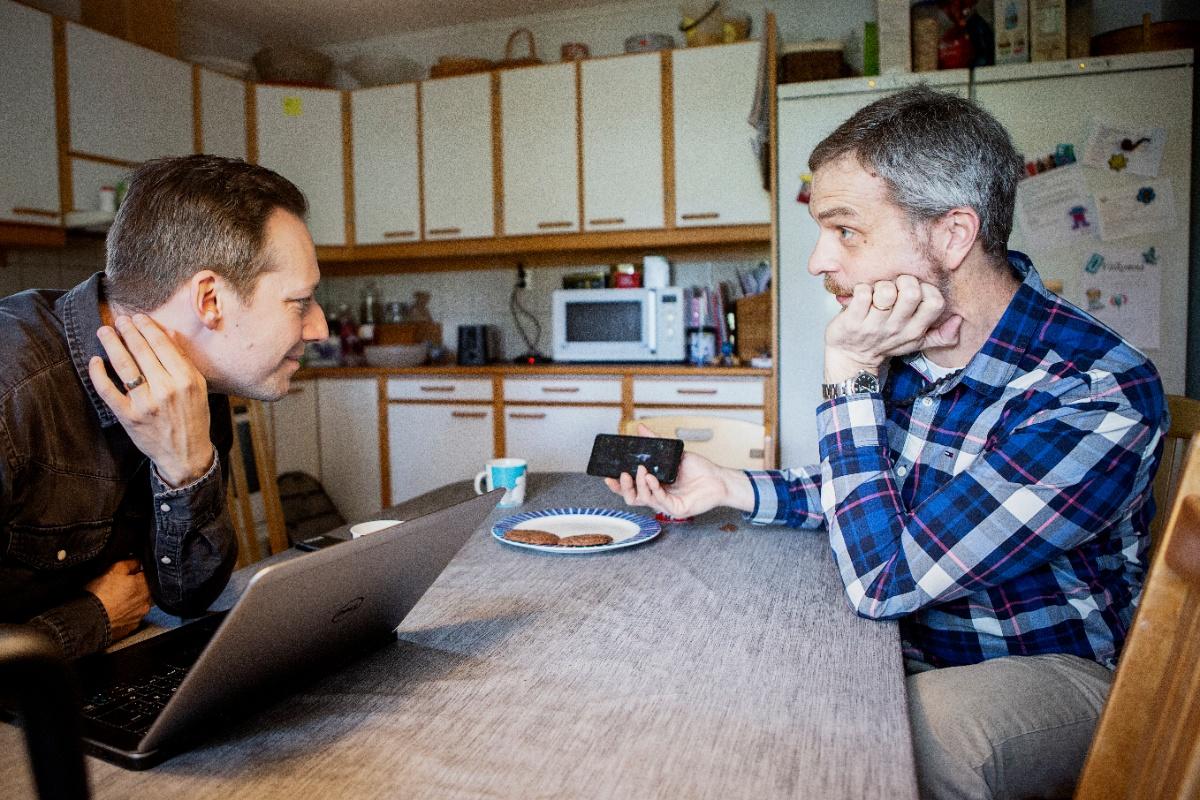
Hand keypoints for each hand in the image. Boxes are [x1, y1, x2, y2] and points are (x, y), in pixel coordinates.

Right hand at [85, 559, 150, 641]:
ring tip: (113, 600)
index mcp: (145, 586)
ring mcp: (139, 617)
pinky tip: (113, 611)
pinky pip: (130, 617)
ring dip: (130, 601)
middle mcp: (146, 603)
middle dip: (134, 586)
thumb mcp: (114, 570)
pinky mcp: (130, 627)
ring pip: (138, 604)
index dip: (136, 571)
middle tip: (117, 586)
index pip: (147, 574)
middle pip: (144, 590)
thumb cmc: (99, 594)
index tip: (126, 573)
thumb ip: (130, 562)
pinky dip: (124, 613)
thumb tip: (137, 560)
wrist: (88, 620)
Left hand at [88, 314, 214, 487]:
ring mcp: (145, 403)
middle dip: (128, 331)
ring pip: (124, 366)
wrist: (185, 454)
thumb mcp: (197, 387)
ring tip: (104, 331)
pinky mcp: (128, 416)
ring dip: (112, 345)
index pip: (162, 345)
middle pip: (141, 352)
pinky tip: (95, 361)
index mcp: (186, 380)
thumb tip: (166, 334)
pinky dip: (98, 374)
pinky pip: (108, 391)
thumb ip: (183, 361)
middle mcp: (166, 389)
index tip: (139, 318)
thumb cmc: (193, 417)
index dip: (147, 328)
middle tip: (119, 320)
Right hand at [602, 425, 754, 516]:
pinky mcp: (677, 509)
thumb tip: (641, 429)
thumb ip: (655, 442)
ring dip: (639, 485)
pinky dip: (654, 489)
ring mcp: (666, 504)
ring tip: (641, 470)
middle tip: (623, 474)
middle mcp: (658, 497)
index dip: (618, 485)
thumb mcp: (673, 453)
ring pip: (644, 500)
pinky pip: (661, 502)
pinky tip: (652, 479)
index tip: (608, 476)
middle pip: (632, 498)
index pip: (631, 489)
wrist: (718, 478)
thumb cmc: (698, 469)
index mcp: (654, 486)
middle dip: (623, 487)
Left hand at [823, 275, 961, 381]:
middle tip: (894, 286)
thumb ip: (940, 335)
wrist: (851, 358)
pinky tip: (861, 295)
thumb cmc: (883, 343)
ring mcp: (873, 325)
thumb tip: (958, 321)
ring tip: (876, 292)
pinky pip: (862, 293)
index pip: (935, 303)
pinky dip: (862, 288)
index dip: (926, 289)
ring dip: (881, 285)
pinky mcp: (852, 321)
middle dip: (904, 281)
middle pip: (912, 293)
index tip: (913, 290)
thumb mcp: (914, 343)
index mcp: (914, 330)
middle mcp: (896, 328)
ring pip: (886, 292)